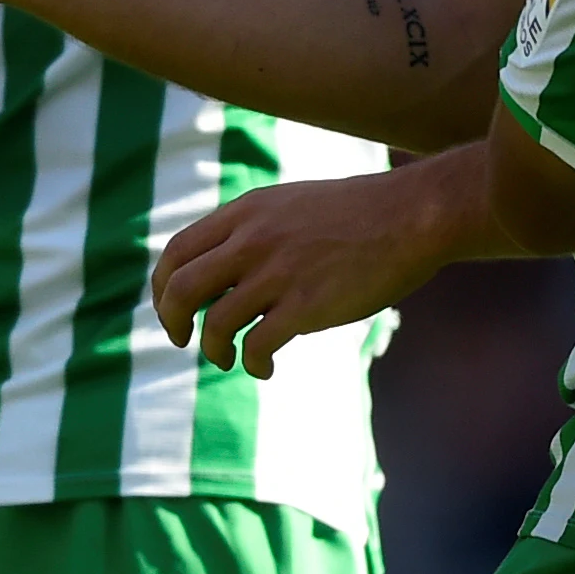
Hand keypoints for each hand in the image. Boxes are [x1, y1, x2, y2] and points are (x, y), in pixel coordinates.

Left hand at [151, 169, 445, 378]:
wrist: (411, 216)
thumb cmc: (357, 215)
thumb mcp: (290, 205)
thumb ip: (253, 230)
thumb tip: (223, 271)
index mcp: (246, 212)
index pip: (177, 251)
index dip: (162, 287)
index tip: (171, 309)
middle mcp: (252, 239)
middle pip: (181, 288)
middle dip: (172, 322)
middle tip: (183, 340)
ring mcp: (278, 272)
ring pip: (215, 324)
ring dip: (214, 351)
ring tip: (230, 359)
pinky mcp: (306, 305)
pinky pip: (256, 346)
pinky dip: (252, 365)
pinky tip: (265, 369)